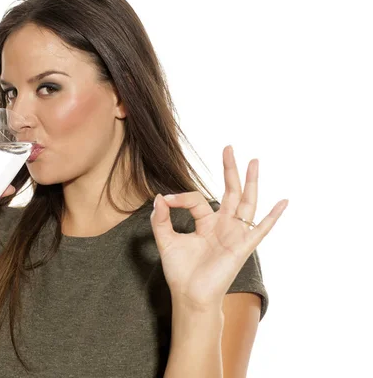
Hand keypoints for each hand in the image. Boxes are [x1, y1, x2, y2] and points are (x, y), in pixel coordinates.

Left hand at [150, 145, 287, 311]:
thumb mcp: (166, 241)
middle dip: (230, 170)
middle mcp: (223, 226)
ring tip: (254, 162)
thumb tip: (159, 196)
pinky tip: (283, 201)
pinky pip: (261, 229)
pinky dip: (273, 216)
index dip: (180, 197)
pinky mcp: (243, 247)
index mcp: (206, 223)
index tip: (166, 201)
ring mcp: (235, 235)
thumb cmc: (180, 272)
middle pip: (230, 192)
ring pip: (246, 203)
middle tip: (228, 148)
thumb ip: (161, 219)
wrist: (190, 295)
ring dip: (251, 182)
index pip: (197, 199)